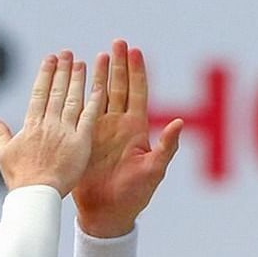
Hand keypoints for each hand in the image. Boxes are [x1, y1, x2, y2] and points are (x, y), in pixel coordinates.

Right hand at [0, 50, 103, 196]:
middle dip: (62, 70)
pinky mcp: (80, 143)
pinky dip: (94, 101)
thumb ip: (0, 134)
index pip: (39, 93)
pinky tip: (99, 87)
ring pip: (72, 100)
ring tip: (80, 63)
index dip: (45, 74)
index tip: (49, 59)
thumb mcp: (4, 154)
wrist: (36, 195)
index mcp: (31, 125)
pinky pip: (88, 118)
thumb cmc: (19, 179)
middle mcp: (48, 124)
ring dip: (77, 80)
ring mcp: (65, 132)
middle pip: (56, 91)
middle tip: (67, 53)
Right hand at [72, 39, 182, 237]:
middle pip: (120, 88)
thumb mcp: (154, 171)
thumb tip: (179, 123)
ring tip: (99, 55)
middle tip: (118, 42)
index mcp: (137, 130)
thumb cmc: (135, 196)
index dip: (137, 72)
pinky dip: (82, 96)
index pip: (138, 94)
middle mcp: (120, 127)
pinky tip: (78, 82)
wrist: (107, 214)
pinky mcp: (85, 140)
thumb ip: (166, 147)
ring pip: (101, 97)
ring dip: (101, 76)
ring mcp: (102, 132)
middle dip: (119, 65)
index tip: (136, 51)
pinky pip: (83, 113)